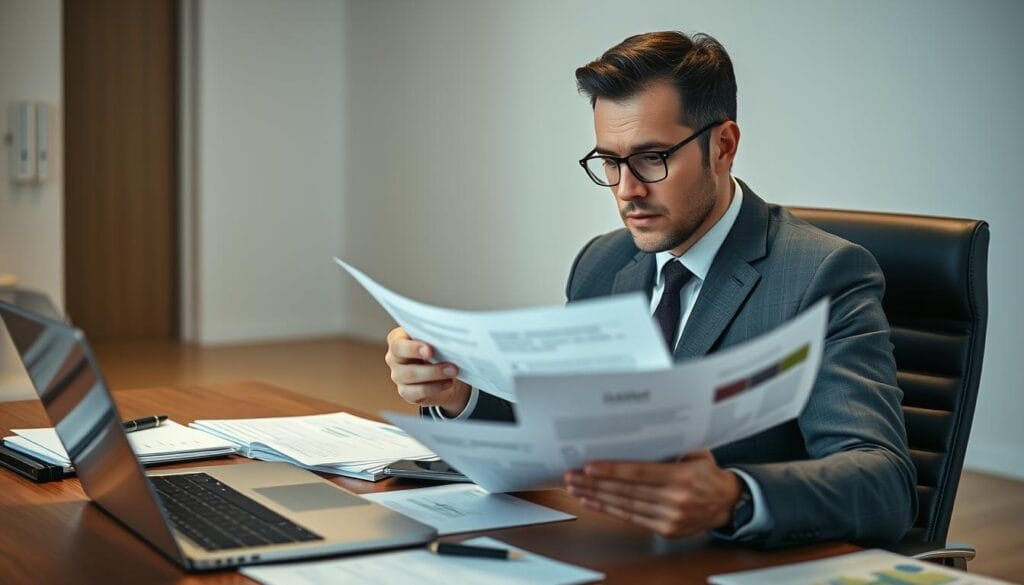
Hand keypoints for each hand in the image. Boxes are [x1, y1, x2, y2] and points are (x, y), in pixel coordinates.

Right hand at [384, 327, 470, 415]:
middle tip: (452, 366)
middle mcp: (394, 357)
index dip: (413, 348)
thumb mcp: (436, 338)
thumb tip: (448, 339)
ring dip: (435, 374)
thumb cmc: (439, 347)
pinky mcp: (405, 392)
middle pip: (404, 364)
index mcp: (398, 338)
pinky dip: (434, 388)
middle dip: (427, 362)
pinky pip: (416, 392)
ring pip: (411, 376)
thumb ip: (435, 337)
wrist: (446, 370)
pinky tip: (448, 383)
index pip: (397, 344)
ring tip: (454, 371)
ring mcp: (398, 376)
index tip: (430, 351)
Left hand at [563, 449, 741, 537]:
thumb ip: (671, 445)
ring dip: (597, 497)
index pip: (640, 472)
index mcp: (683, 476)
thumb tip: (639, 431)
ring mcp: (670, 517)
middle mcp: (675, 499)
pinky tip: (593, 502)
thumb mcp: (696, 452)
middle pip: (627, 490)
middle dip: (596, 483)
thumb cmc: (707, 473)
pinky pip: (631, 518)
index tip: (590, 466)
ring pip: (625, 506)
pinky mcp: (666, 529)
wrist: (727, 503)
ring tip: (576, 488)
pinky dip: (609, 510)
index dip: (613, 470)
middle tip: (572, 475)